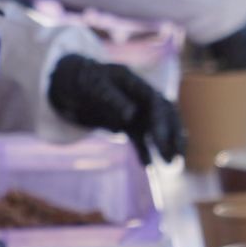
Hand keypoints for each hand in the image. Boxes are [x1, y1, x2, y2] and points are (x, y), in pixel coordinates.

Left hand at [47, 55, 184, 163]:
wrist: (69, 82)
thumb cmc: (82, 80)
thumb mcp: (92, 85)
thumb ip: (110, 97)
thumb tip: (130, 114)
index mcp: (134, 82)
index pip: (155, 101)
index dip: (161, 122)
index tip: (160, 142)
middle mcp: (140, 96)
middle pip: (164, 114)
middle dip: (172, 134)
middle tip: (175, 156)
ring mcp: (135, 110)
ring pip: (156, 128)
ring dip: (165, 144)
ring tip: (171, 163)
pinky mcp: (128, 124)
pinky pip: (140, 138)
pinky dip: (145, 151)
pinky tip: (147, 166)